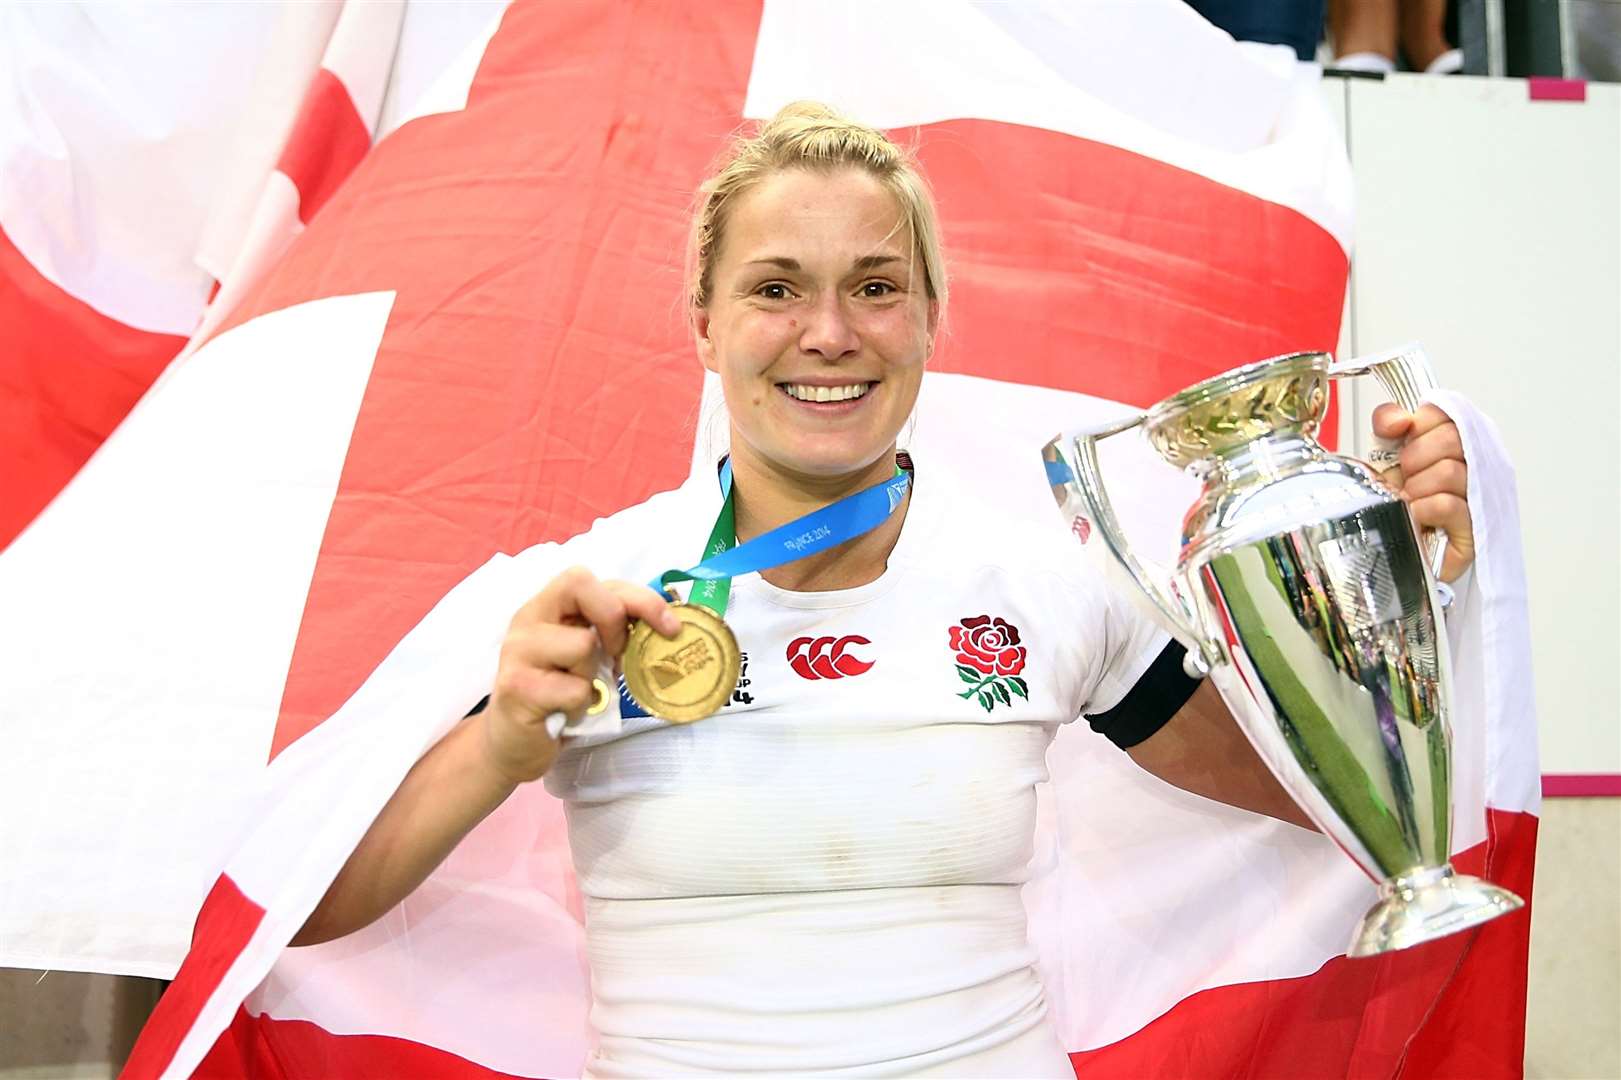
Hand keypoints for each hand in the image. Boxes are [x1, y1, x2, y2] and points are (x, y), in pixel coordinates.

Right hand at [481, 568, 680, 782]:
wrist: (512, 745)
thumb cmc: (557, 695)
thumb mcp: (586, 654)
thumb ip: (610, 630)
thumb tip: (664, 624)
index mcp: (546, 606)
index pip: (589, 577)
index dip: (636, 596)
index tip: (669, 627)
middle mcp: (527, 620)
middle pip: (580, 585)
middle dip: (614, 620)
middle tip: (615, 656)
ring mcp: (517, 652)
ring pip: (582, 644)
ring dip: (593, 676)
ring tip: (575, 693)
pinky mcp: (518, 688)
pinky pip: (576, 689)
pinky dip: (582, 706)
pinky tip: (564, 713)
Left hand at [1371, 403, 1473, 582]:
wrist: (1389, 549)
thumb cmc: (1394, 502)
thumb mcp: (1385, 455)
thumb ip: (1389, 425)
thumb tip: (1400, 419)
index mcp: (1457, 443)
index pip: (1447, 412)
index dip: (1419, 424)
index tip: (1403, 441)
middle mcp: (1477, 466)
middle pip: (1451, 438)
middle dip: (1414, 459)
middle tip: (1405, 479)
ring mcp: (1481, 498)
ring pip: (1449, 472)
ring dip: (1417, 488)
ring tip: (1410, 502)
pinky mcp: (1475, 532)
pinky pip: (1448, 505)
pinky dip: (1423, 509)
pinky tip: (1417, 518)